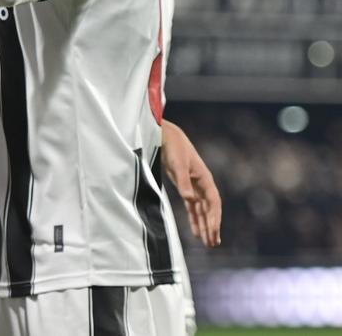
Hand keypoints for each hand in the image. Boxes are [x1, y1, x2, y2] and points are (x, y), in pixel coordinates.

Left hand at [162, 121, 221, 246]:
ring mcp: (194, 187)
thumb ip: (183, 182)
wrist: (166, 136)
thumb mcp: (177, 163)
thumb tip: (189, 200)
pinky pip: (192, 208)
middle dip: (212, 226)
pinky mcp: (185, 188)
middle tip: (214, 243)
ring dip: (205, 226)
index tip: (212, 230)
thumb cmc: (174, 148)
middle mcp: (202, 185)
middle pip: (210, 209)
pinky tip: (196, 231)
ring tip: (209, 243)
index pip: (213, 202)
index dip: (213, 217)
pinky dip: (194, 219)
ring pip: (202, 211)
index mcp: (204, 178)